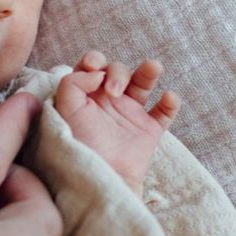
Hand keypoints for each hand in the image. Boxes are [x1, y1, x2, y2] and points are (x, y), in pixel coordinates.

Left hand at [54, 50, 180, 192]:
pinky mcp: (149, 129)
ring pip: (144, 83)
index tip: (94, 67)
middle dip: (117, 73)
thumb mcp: (65, 110)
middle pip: (118, 70)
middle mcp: (108, 100)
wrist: (101, 175)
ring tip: (153, 67)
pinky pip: (165, 111)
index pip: (92, 66)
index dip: (94, 60)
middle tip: (114, 91)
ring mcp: (130, 113)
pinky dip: (170, 102)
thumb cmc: (80, 144)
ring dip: (149, 71)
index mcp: (86, 94)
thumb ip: (73, 83)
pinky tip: (168, 97)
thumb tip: (98, 72)